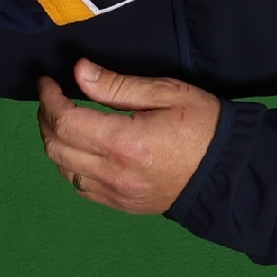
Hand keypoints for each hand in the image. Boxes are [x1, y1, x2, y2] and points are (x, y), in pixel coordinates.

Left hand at [36, 59, 221, 214]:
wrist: (230, 172)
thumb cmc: (203, 125)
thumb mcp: (166, 92)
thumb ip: (117, 85)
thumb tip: (79, 71)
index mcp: (124, 143)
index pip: (65, 121)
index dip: (49, 98)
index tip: (47, 81)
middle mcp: (114, 173)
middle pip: (56, 148)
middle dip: (46, 119)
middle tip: (52, 97)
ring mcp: (117, 194)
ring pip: (64, 171)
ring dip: (55, 143)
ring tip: (63, 120)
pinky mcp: (123, 205)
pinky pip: (81, 188)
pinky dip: (70, 166)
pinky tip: (80, 149)